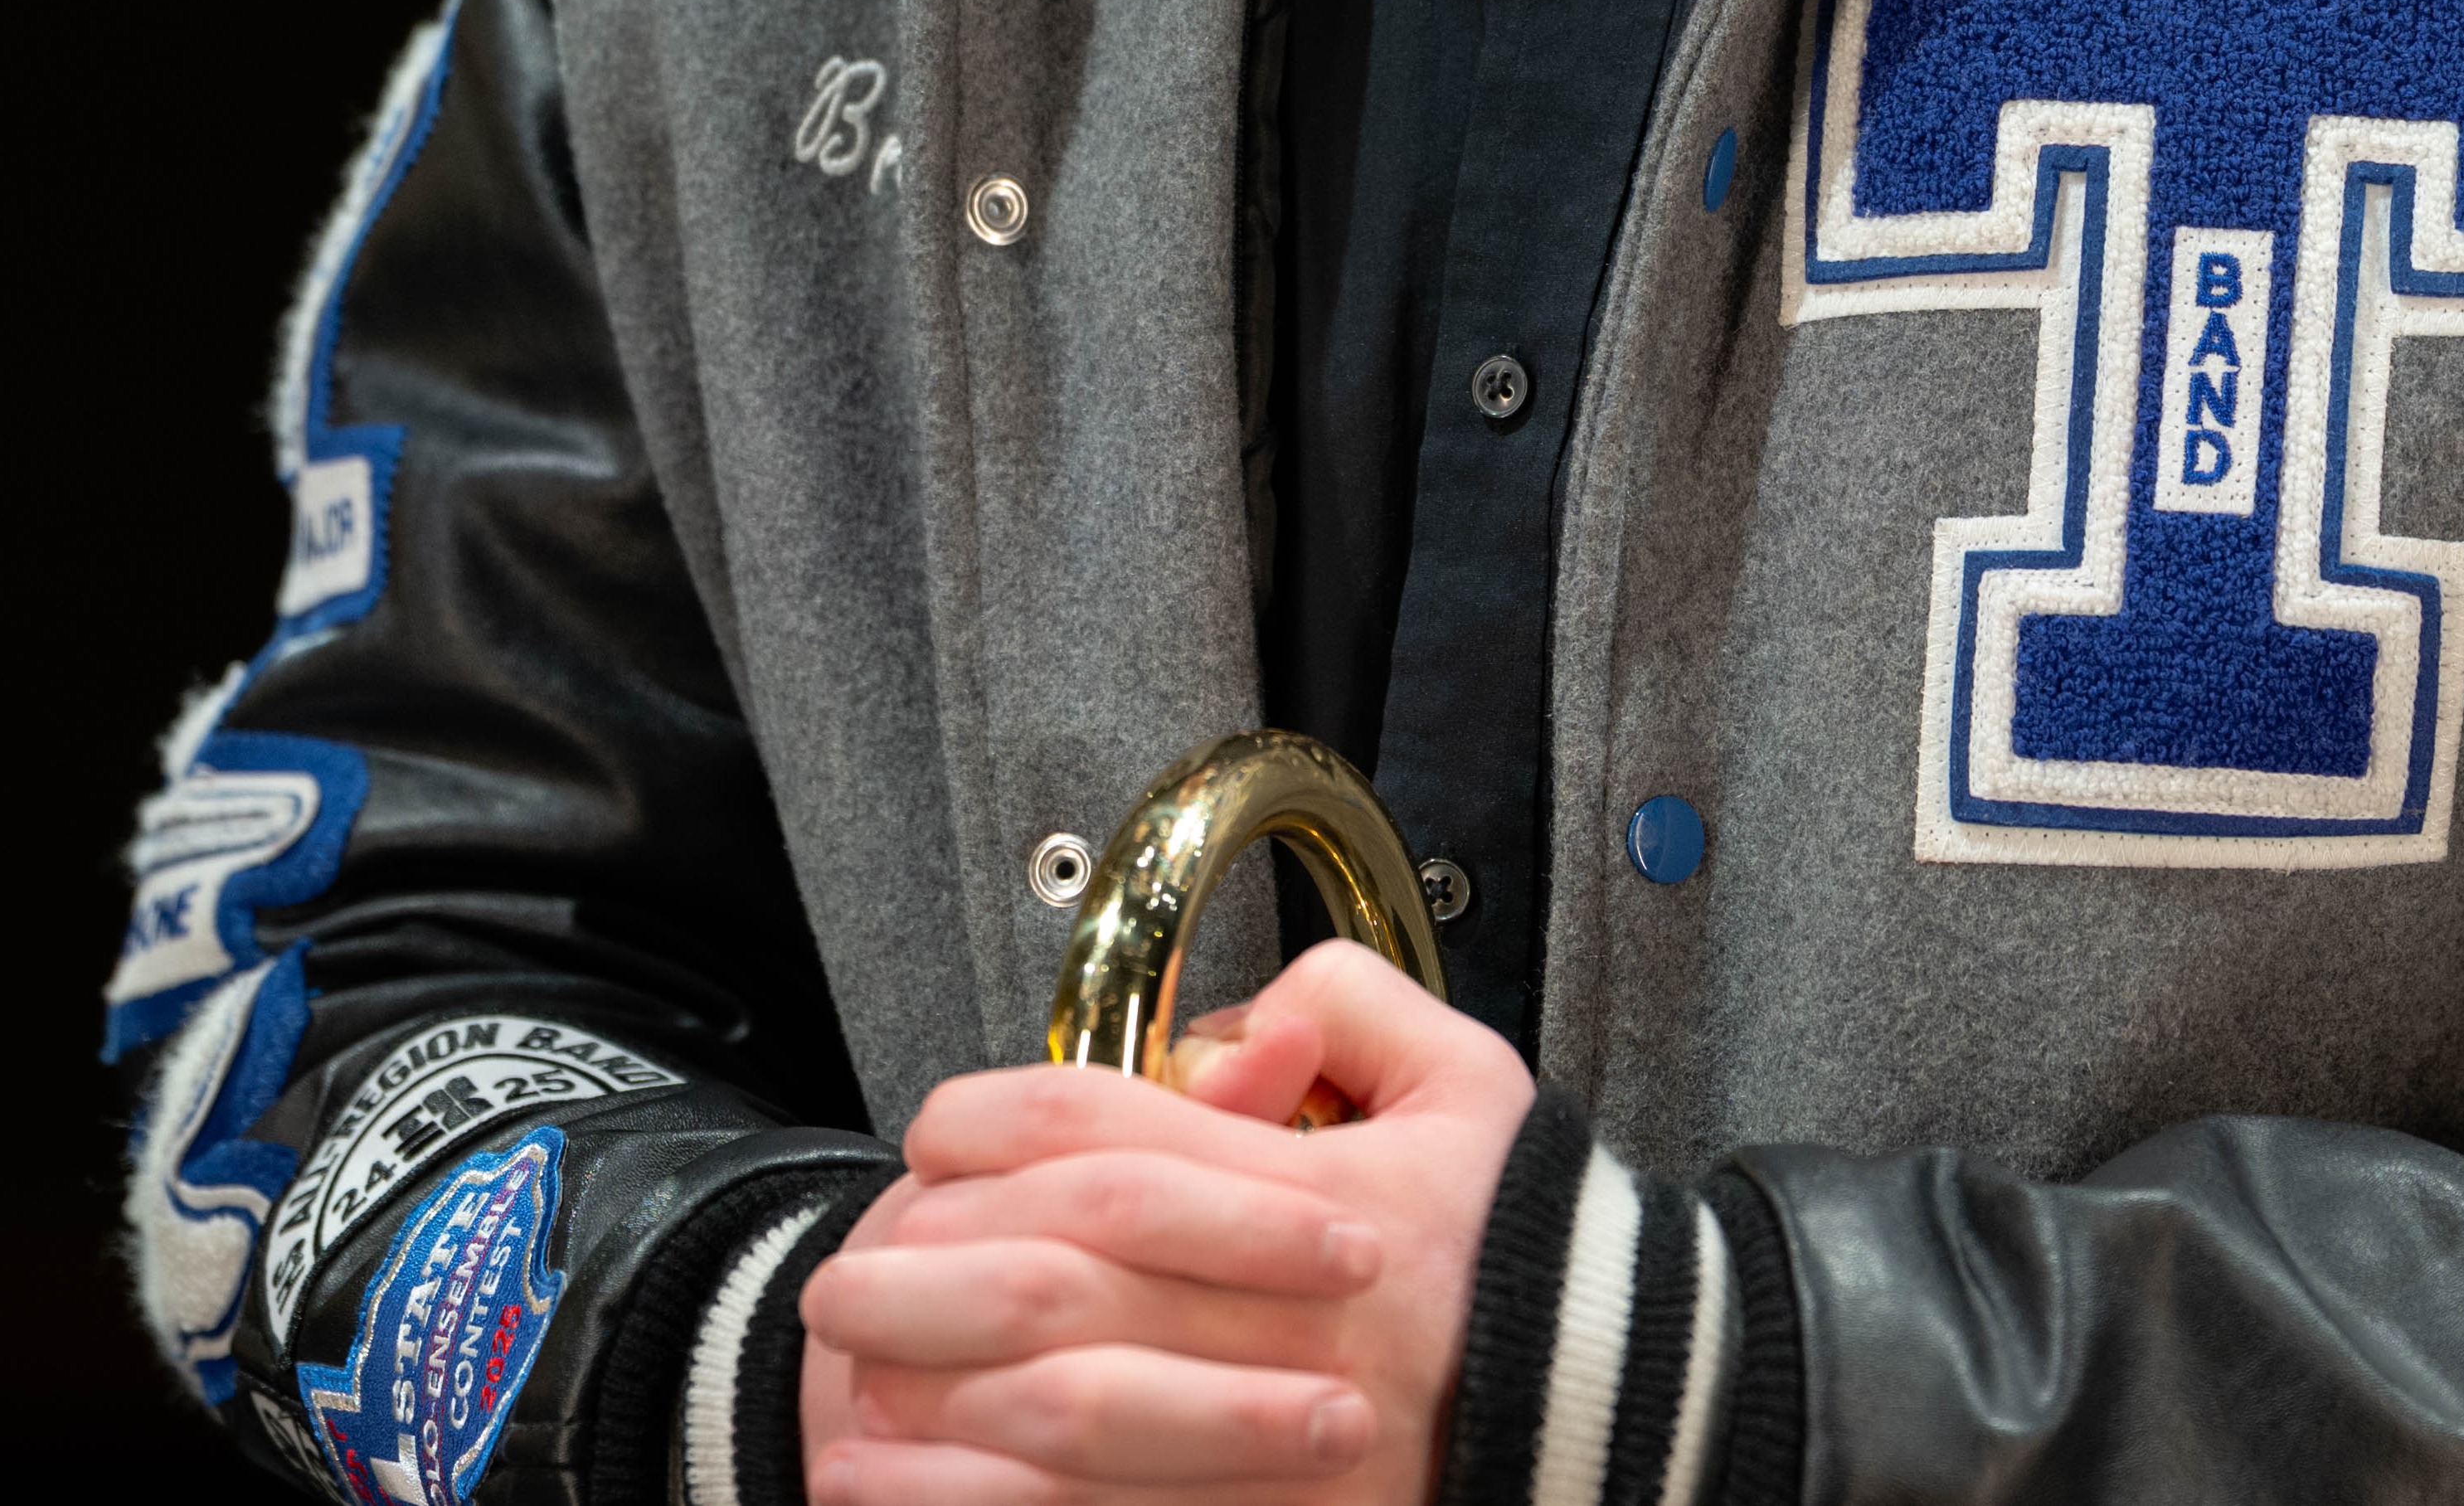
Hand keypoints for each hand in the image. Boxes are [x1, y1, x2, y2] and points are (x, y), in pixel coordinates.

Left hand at [803, 938, 1536, 1503]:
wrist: (1624, 1412)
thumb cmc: (1529, 1245)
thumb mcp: (1469, 1081)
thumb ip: (1352, 1008)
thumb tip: (1236, 1028)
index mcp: (1334, 1199)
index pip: (1123, 1143)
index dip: (1003, 1129)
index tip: (927, 1135)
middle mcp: (1295, 1325)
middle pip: (1068, 1289)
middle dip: (931, 1281)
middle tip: (839, 1278)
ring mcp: (1279, 1451)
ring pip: (1066, 1429)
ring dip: (937, 1414)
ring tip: (845, 1399)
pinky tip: (910, 1501)